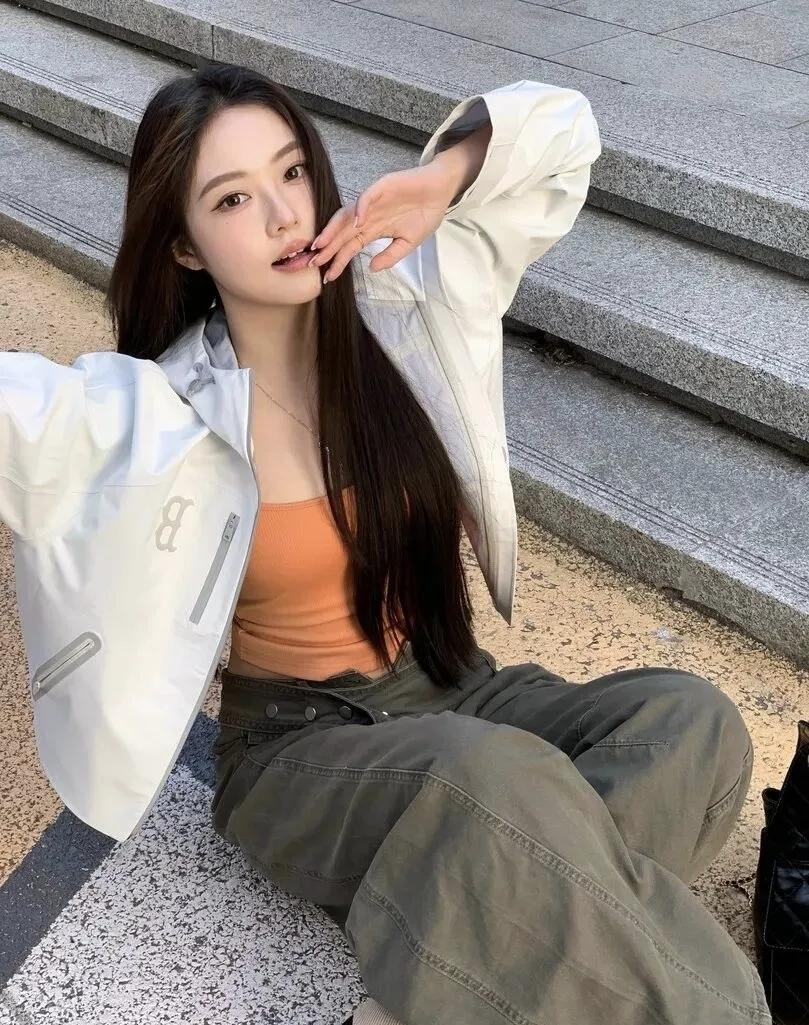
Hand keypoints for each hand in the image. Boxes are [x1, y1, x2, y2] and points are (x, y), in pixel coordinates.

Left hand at [308, 162, 457, 282]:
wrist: (441, 191)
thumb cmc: (426, 214)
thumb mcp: (409, 243)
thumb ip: (391, 256)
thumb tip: (373, 268)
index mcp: (373, 230)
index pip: (350, 248)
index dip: (338, 262)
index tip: (328, 277)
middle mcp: (368, 216)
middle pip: (342, 234)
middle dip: (327, 249)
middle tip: (313, 263)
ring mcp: (373, 202)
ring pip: (347, 215)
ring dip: (333, 229)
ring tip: (322, 243)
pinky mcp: (382, 187)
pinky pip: (367, 197)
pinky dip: (361, 208)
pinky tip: (357, 222)